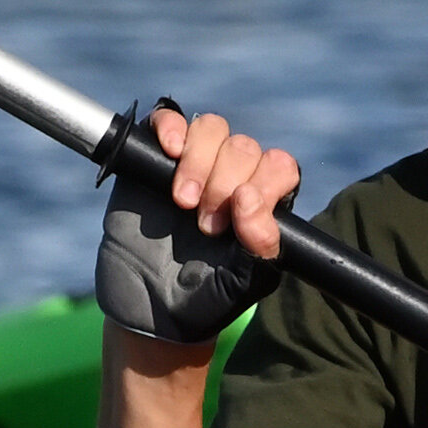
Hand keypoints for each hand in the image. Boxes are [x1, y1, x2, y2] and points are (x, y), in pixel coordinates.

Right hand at [97, 103, 296, 347]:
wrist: (148, 308)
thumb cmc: (205, 296)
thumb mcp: (245, 281)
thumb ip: (262, 245)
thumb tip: (249, 200)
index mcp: (262, 201)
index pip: (279, 167)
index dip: (264, 185)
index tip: (238, 218)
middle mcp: (232, 176)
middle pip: (244, 147)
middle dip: (224, 185)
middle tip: (205, 227)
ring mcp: (193, 163)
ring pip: (212, 129)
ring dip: (199, 162)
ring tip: (182, 202)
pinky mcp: (154, 157)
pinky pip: (168, 118)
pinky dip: (171, 128)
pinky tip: (169, 151)